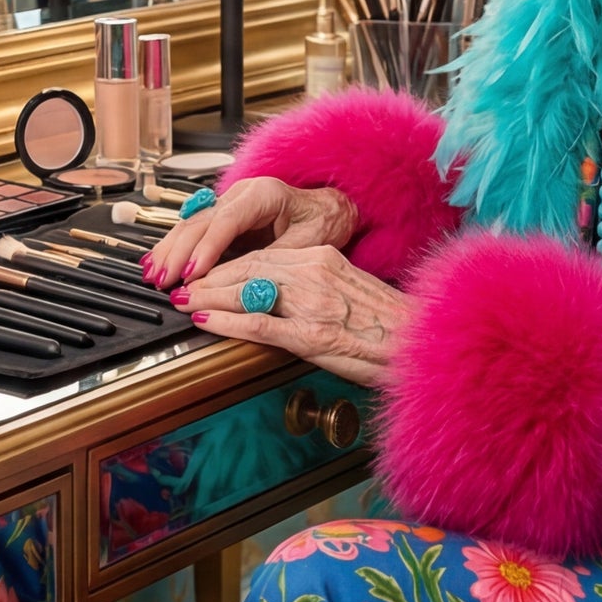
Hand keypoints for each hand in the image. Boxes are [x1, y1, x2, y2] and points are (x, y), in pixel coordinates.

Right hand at [142, 176, 355, 286]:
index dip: (206, 249)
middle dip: (179, 252)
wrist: (328, 209)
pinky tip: (158, 261)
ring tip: (153, 274)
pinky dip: (176, 247)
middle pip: (201, 220)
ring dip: (170, 250)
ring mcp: (230, 202)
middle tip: (163, 281)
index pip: (227, 220)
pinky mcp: (223, 216)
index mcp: (264, 194)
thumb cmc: (321, 223)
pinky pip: (194, 230)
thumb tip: (245, 284)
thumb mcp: (306, 244)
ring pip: (191, 223)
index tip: (191, 274)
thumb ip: (273, 261)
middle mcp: (241, 193)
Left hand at [171, 244, 409, 386]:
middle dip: (208, 278)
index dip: (225, 266)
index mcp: (323, 258)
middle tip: (180, 286)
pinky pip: (261, 323)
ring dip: (209, 296)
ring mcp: (314, 303)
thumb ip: (310, 286)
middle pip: (248, 268)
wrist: (421, 345)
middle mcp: (316, 272)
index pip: (262, 256)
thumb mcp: (345, 291)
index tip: (201, 274)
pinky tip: (206, 320)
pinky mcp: (314, 335)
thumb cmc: (386, 326)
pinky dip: (228, 320)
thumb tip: (271, 293)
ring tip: (183, 301)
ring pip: (249, 290)